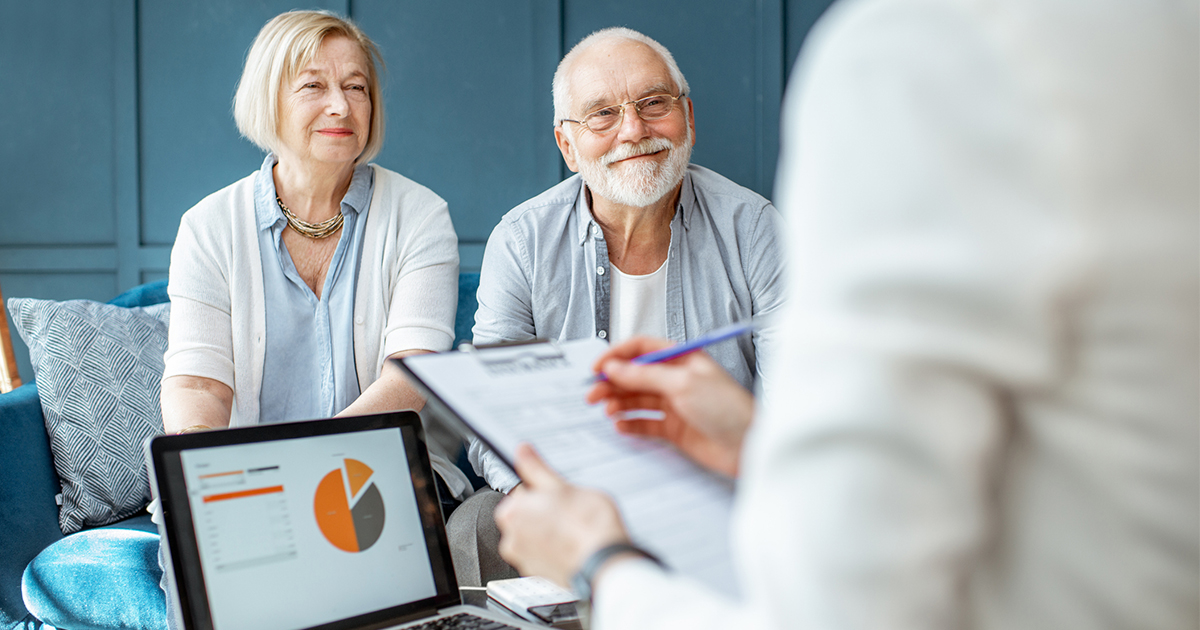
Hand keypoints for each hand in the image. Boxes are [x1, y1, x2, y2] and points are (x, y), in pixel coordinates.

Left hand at [494, 444, 629, 586]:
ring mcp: (525, 560)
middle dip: (545, 511)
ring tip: (574, 527)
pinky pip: (544, 554)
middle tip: (569, 509)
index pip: (522, 491)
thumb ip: (537, 469)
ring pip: (535, 535)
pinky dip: (555, 548)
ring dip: (550, 530)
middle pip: (526, 514)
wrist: (605, 564)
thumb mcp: (563, 486)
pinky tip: (574, 543)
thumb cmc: (588, 526)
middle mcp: (511, 539)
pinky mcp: (540, 575)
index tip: (558, 493)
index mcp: (512, 512)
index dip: (544, 490)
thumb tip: (522, 451)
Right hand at [586, 337, 754, 476]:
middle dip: (612, 382)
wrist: (749, 445)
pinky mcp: (675, 428)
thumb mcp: (683, 383)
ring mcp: (675, 404)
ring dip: (618, 403)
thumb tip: (615, 367)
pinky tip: (621, 425)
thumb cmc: (729, 409)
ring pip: (637, 400)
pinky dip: (630, 424)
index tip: (598, 368)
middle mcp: (677, 379)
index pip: (642, 349)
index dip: (617, 356)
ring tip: (606, 409)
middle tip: (593, 393)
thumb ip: (645, 375)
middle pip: (635, 375)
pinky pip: (645, 423)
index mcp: (682, 358)